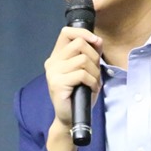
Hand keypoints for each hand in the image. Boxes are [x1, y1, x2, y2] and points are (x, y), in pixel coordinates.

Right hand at [43, 26, 101, 150]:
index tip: (96, 41)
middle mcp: (52, 62)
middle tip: (96, 71)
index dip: (83, 33)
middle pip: (79, 44)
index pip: (67, 32)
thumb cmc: (80, 94)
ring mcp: (53, 73)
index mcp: (57, 56)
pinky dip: (92, 81)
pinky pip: (82, 74)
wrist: (71, 118)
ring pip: (82, 59)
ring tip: (93, 83)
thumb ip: (91, 54)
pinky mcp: (57, 83)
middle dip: (94, 56)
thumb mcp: (88, 70)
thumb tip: (98, 40)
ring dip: (94, 72)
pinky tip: (91, 89)